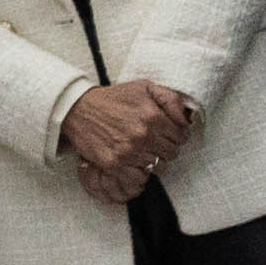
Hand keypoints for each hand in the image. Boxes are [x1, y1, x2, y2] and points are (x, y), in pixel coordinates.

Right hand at [58, 82, 192, 197]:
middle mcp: (142, 135)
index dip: (176, 135)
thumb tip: (186, 119)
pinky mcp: (114, 164)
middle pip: (171, 153)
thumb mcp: (145, 87)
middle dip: (166, 147)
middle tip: (155, 142)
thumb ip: (171, 99)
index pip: (181, 136)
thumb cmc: (114, 98)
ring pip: (158, 166)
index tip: (167, 133)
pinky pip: (139, 177)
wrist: (79, 109)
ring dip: (153, 159)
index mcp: (152, 116)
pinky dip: (139, 172)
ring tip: (143, 150)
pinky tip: (134, 162)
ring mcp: (128, 151)